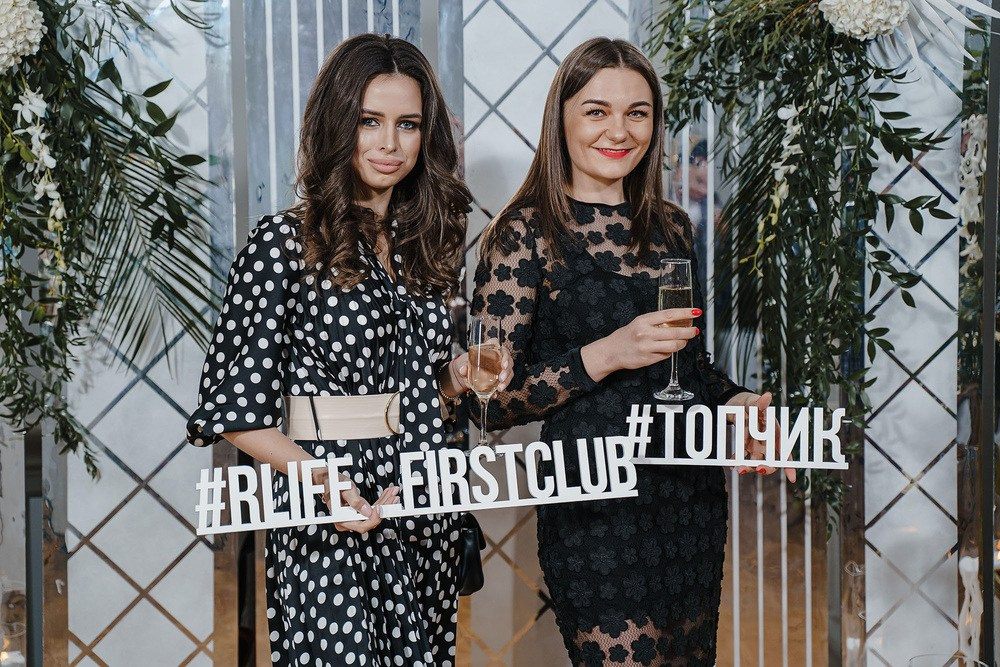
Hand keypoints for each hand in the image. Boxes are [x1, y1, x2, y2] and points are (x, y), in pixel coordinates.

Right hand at [314, 468, 399, 532]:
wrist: (325, 480)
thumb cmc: (332, 483)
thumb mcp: (344, 489)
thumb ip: (355, 501)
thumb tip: (367, 512)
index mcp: (341, 519)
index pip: (362, 525)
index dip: (375, 518)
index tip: (383, 507)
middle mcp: (347, 522)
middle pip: (371, 520)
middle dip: (385, 507)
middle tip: (394, 495)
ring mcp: (352, 518)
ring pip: (373, 515)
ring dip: (385, 503)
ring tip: (393, 492)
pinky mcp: (357, 513)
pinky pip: (371, 510)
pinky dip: (380, 502)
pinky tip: (387, 494)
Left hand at [450, 346, 512, 392]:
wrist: (465, 374)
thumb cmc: (466, 364)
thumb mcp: (463, 364)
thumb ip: (463, 366)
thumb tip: (463, 369)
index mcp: (487, 348)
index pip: (496, 344)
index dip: (503, 352)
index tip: (503, 362)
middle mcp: (496, 356)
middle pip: (507, 359)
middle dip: (506, 370)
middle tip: (501, 378)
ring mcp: (500, 366)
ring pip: (509, 371)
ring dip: (506, 380)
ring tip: (500, 388)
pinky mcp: (500, 376)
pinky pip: (505, 380)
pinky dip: (502, 387)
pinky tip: (496, 393)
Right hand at [582, 308, 699, 380]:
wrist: (611, 351)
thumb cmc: (627, 336)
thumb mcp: (639, 323)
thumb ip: (656, 322)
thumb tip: (678, 321)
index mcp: (644, 321)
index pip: (669, 315)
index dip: (685, 313)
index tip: (696, 312)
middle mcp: (645, 333)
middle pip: (675, 332)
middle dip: (689, 332)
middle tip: (695, 331)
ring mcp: (647, 347)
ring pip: (673, 346)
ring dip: (682, 343)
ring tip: (683, 341)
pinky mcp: (648, 359)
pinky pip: (666, 356)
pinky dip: (669, 352)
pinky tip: (666, 349)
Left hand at [725, 391, 795, 483]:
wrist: (739, 403)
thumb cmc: (751, 403)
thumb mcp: (754, 402)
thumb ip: (760, 403)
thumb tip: (767, 395)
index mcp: (775, 433)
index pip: (785, 451)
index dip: (789, 465)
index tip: (792, 479)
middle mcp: (767, 442)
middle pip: (772, 461)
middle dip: (767, 468)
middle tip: (758, 469)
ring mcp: (756, 445)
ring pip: (756, 462)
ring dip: (749, 467)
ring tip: (738, 468)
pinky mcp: (745, 445)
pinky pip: (742, 456)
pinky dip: (736, 460)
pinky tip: (730, 463)